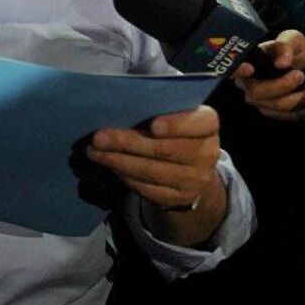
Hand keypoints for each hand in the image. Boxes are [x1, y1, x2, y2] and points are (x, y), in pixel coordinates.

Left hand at [86, 106, 228, 245]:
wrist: (192, 169)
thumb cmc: (175, 131)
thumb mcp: (176, 115)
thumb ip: (158, 109)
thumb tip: (120, 108)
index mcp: (208, 125)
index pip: (203, 122)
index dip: (178, 125)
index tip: (154, 125)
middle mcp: (207, 153)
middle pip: (166, 150)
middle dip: (128, 143)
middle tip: (99, 137)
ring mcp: (195, 179)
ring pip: (153, 172)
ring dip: (119, 161)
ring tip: (95, 152)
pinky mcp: (179, 197)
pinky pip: (148, 188)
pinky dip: (125, 175)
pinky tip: (110, 165)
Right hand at [230, 30, 304, 120]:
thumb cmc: (298, 51)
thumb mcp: (294, 39)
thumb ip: (285, 45)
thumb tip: (281, 63)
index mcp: (248, 65)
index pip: (232, 70)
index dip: (236, 71)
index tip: (249, 69)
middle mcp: (249, 86)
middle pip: (257, 94)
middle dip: (282, 86)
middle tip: (300, 74)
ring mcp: (263, 103)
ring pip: (279, 107)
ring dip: (304, 97)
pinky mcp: (280, 115)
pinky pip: (294, 116)